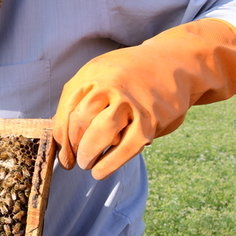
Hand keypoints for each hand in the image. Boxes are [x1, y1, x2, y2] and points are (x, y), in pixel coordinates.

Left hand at [53, 19, 235, 179]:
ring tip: (87, 164)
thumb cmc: (129, 78)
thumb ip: (80, 100)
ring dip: (88, 154)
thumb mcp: (99, 76)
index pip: (66, 111)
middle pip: (79, 121)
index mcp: (90, 75)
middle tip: (76, 160)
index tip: (64, 155)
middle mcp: (108, 86)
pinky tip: (100, 172)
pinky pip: (124, 148)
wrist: (174, 63)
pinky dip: (108, 164)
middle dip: (73, 146)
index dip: (61, 138)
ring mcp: (129, 102)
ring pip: (100, 133)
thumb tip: (61, 140)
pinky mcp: (149, 120)